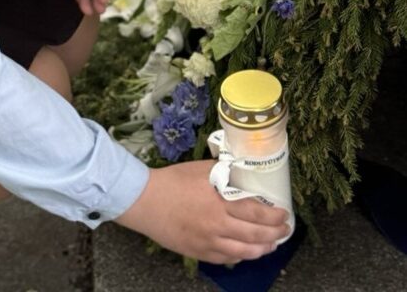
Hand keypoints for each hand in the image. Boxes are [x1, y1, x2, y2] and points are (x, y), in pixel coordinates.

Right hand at [116, 161, 290, 263]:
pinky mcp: (200, 253)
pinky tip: (246, 252)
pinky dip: (241, 256)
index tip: (284, 214)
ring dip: (262, 249)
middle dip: (275, 233)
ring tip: (271, 244)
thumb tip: (240, 173)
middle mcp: (218, 225)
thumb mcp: (200, 169)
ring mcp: (209, 242)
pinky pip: (227, 259)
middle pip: (255, 235)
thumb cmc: (172, 181)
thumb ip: (222, 173)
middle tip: (284, 230)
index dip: (274, 216)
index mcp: (219, 202)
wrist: (145, 201)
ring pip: (245, 252)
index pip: (255, 212)